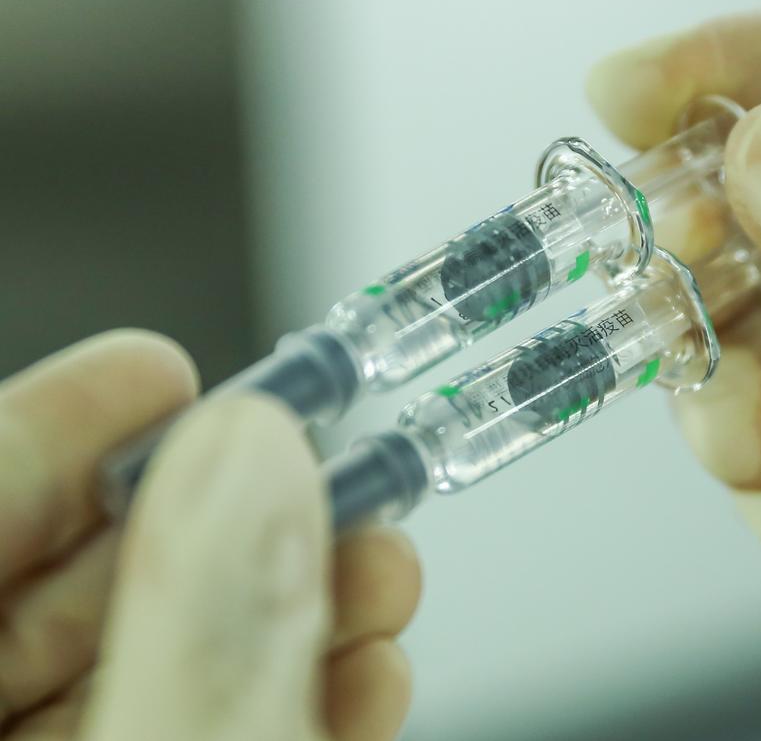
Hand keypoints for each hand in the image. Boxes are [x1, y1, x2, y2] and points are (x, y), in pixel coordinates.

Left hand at [0, 331, 420, 740]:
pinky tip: (370, 671)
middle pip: (80, 586)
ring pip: (169, 663)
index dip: (60, 428)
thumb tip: (252, 449)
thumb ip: (198, 619)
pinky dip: (304, 697)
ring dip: (295, 605)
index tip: (159, 372)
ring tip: (383, 571)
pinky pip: (217, 732)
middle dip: (226, 515)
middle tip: (315, 470)